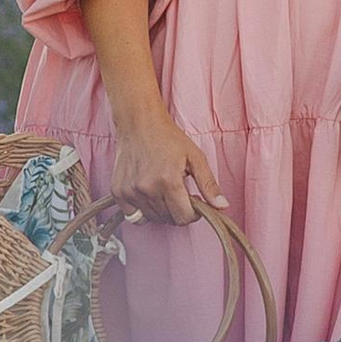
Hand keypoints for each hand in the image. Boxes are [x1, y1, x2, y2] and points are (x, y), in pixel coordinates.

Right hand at [106, 99, 221, 228]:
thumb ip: (209, 185)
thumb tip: (222, 207)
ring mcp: (130, 191)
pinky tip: (148, 194)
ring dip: (161, 209)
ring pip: (152, 218)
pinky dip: (142, 211)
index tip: (193, 201)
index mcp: (168, 181)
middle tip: (178, 191)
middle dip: (178, 209)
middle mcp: (147, 188)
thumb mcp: (195, 157)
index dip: (193, 213)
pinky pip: (133, 216)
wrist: (139, 122)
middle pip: (168, 219)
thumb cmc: (167, 137)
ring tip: (162, 188)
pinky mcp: (118, 191)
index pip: (184, 218)